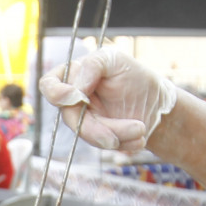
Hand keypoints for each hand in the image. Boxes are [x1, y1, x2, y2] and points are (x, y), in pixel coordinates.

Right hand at [39, 46, 181, 155]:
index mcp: (73, 77)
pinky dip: (125, 143)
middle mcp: (74, 101)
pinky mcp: (98, 138)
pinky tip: (139, 137)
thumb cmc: (133, 74)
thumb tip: (76, 88)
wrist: (156, 101)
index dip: (56, 93)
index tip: (78, 97)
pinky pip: (104, 146)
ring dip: (117, 135)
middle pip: (70, 118)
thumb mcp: (116, 59)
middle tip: (129, 125)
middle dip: (97, 127)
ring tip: (140, 128)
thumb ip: (93, 65)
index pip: (49, 85)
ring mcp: (84, 122)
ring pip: (88, 136)